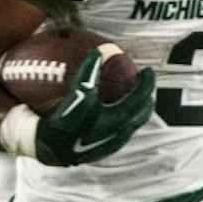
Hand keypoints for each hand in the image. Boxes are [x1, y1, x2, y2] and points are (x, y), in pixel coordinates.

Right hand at [34, 50, 154, 165]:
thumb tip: (98, 51)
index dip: (148, 82)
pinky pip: (124, 131)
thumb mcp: (79, 92)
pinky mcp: (107, 149)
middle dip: (147, 96)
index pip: (141, 97)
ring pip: (135, 124)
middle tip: (143, 83)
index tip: (148, 71)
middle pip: (143, 113)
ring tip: (132, 97)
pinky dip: (127, 119)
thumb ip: (89, 71)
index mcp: (119, 118)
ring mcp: (115, 143)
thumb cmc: (67, 119)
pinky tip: (116, 113)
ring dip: (138, 109)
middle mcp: (121, 132)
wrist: (55, 146)